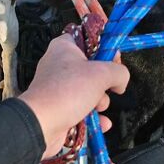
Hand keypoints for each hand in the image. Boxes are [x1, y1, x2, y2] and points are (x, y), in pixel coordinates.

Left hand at [18, 34, 129, 158]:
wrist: (41, 123)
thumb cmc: (67, 91)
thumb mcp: (101, 74)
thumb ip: (118, 72)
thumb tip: (121, 81)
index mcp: (65, 46)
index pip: (90, 39)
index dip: (105, 48)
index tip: (115, 60)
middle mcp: (60, 63)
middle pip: (92, 68)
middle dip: (104, 82)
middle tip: (107, 86)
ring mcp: (59, 86)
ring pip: (89, 90)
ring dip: (100, 101)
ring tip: (97, 107)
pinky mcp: (60, 107)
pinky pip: (83, 108)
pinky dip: (93, 116)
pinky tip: (101, 123)